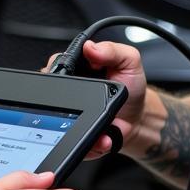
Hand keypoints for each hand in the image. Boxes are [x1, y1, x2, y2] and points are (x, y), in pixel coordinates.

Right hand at [47, 40, 152, 158]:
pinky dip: (89, 142)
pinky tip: (102, 138)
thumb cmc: (132, 89)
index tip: (77, 76)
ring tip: (103, 125)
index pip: (58, 62)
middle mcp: (71, 88)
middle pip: (51, 91)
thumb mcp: (129, 62)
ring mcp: (71, 110)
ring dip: (79, 124)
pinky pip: (72, 138)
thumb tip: (90, 47)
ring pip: (59, 118)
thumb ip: (113, 50)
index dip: (61, 68)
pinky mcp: (76, 132)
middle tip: (93, 103)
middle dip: (68, 102)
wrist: (138, 120)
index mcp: (79, 67)